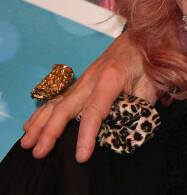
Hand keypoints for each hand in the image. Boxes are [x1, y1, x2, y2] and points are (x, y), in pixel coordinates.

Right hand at [20, 32, 155, 161]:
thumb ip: (141, 107)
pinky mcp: (81, 82)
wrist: (139, 38)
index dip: (86, 135)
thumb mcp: (151, 84)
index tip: (81, 156)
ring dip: (40, 124)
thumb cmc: (147, 61)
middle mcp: (91, 79)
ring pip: (56, 103)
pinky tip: (30, 126)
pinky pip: (57, 98)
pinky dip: (42, 113)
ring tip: (27, 143)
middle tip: (39, 152)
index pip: (94, 111)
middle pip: (65, 108)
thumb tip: (130, 130)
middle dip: (50, 132)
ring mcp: (83, 79)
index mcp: (111, 79)